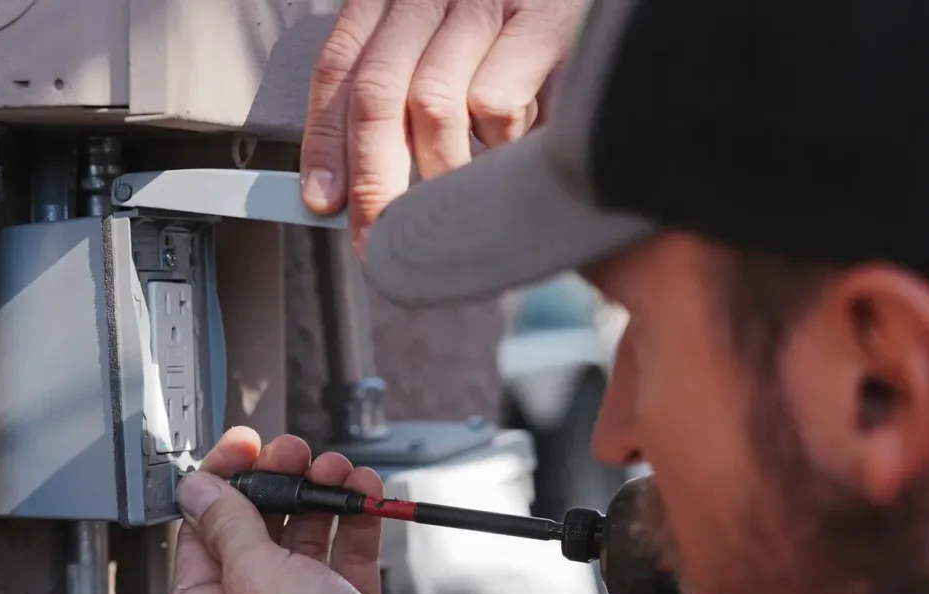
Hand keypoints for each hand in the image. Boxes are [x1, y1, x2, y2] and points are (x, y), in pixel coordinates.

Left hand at [167, 427, 524, 593]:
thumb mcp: (256, 578)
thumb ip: (229, 525)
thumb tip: (199, 491)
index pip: (199, 538)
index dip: (220, 487)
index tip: (240, 450)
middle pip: (255, 533)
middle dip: (278, 485)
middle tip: (293, 453)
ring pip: (305, 538)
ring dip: (321, 497)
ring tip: (335, 470)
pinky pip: (348, 554)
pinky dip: (356, 521)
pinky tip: (363, 496)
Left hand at [301, 0, 579, 254]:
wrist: (605, 5)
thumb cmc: (516, 39)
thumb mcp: (445, 50)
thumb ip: (396, 98)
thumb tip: (344, 188)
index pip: (340, 66)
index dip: (325, 140)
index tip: (323, 202)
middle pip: (379, 92)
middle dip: (372, 178)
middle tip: (378, 237)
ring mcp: (492, 2)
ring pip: (434, 104)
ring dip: (441, 169)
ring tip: (457, 195)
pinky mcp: (547, 24)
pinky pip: (495, 105)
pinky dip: (499, 142)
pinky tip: (517, 140)